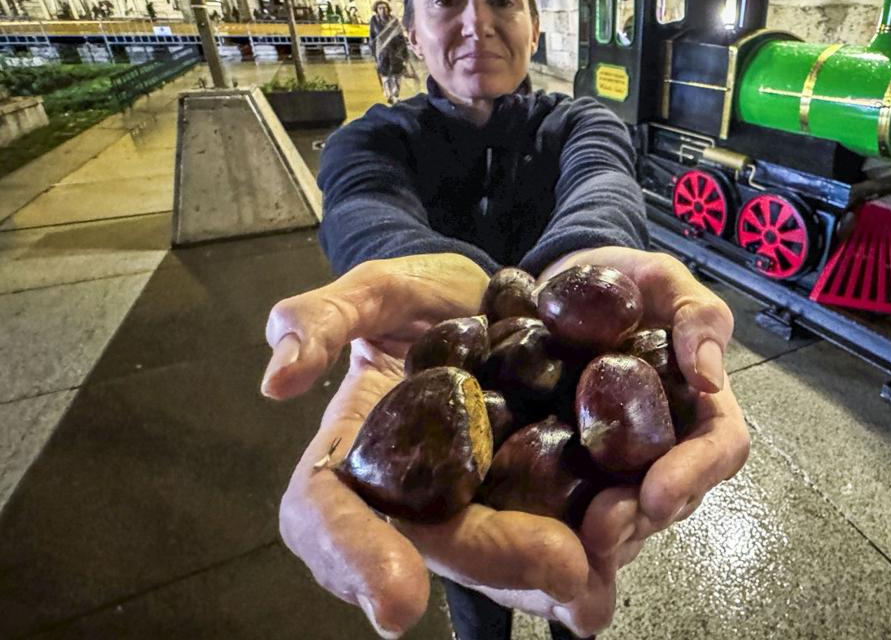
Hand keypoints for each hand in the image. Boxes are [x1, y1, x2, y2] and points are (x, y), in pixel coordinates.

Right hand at [263, 256, 591, 636]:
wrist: (486, 295)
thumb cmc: (417, 297)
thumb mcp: (374, 290)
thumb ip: (323, 319)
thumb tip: (276, 376)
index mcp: (352, 454)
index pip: (326, 514)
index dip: (353, 557)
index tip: (397, 602)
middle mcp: (407, 495)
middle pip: (434, 546)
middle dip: (493, 563)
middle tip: (558, 567)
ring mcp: (470, 502)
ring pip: (495, 561)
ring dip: (546, 582)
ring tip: (594, 588)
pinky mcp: (524, 495)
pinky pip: (545, 536)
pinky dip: (582, 557)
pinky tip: (612, 573)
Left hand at [536, 248, 751, 614]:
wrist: (562, 285)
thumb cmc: (625, 281)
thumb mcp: (664, 280)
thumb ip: (698, 315)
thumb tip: (710, 377)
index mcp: (699, 406)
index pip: (719, 451)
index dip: (693, 476)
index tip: (657, 493)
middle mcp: (666, 445)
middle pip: (670, 500)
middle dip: (637, 520)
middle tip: (599, 530)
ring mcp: (618, 464)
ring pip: (625, 517)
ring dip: (601, 534)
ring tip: (567, 539)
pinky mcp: (572, 471)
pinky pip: (573, 509)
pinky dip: (559, 526)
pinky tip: (531, 532)